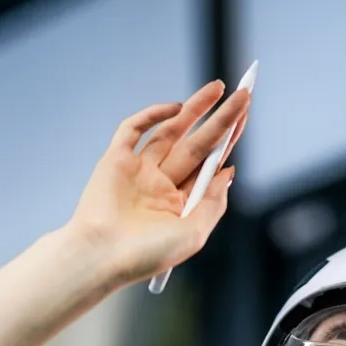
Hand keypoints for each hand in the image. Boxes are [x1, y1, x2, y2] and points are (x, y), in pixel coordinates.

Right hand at [63, 80, 249, 285]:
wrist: (100, 257)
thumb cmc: (145, 254)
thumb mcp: (193, 233)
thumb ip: (213, 202)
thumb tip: (228, 171)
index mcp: (180, 202)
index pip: (211, 163)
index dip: (229, 139)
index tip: (245, 116)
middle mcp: (161, 183)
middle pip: (197, 143)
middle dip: (220, 119)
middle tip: (243, 95)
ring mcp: (138, 170)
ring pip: (170, 131)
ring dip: (194, 109)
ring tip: (218, 88)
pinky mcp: (115, 160)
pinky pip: (133, 130)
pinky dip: (152, 115)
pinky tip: (175, 108)